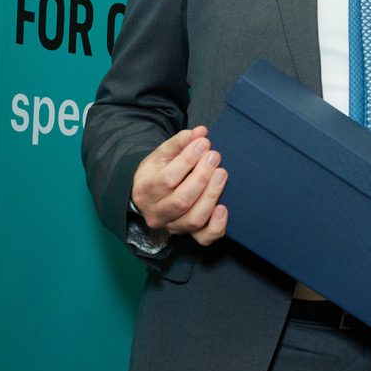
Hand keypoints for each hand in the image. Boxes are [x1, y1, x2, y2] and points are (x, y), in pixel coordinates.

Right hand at [131, 126, 228, 245]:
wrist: (151, 194)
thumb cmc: (158, 172)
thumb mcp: (162, 155)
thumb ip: (179, 143)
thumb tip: (199, 132)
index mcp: (145, 191)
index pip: (167, 179)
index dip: (188, 160)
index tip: (204, 143)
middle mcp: (156, 213)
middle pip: (182, 200)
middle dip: (202, 177)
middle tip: (215, 156)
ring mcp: (173, 226)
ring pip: (194, 219)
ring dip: (211, 195)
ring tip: (222, 174)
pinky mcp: (188, 235)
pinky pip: (205, 238)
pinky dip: (217, 226)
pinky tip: (224, 207)